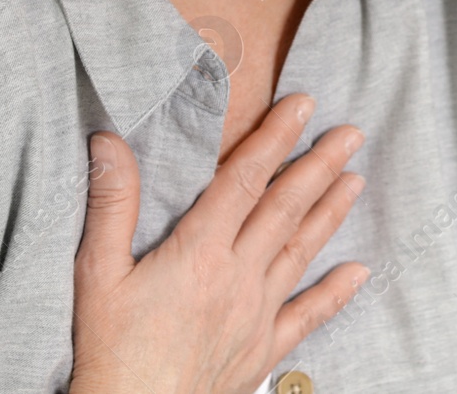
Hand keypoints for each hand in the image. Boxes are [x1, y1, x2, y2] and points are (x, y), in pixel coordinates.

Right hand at [67, 92, 368, 393]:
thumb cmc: (110, 352)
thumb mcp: (96, 274)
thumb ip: (111, 205)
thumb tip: (109, 141)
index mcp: (199, 252)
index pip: (245, 179)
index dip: (275, 137)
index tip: (302, 105)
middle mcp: (237, 278)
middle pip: (286, 208)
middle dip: (321, 165)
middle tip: (351, 132)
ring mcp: (256, 315)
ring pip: (302, 252)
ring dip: (331, 212)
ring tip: (356, 179)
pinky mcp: (262, 351)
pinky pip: (308, 316)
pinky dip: (336, 292)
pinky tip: (359, 273)